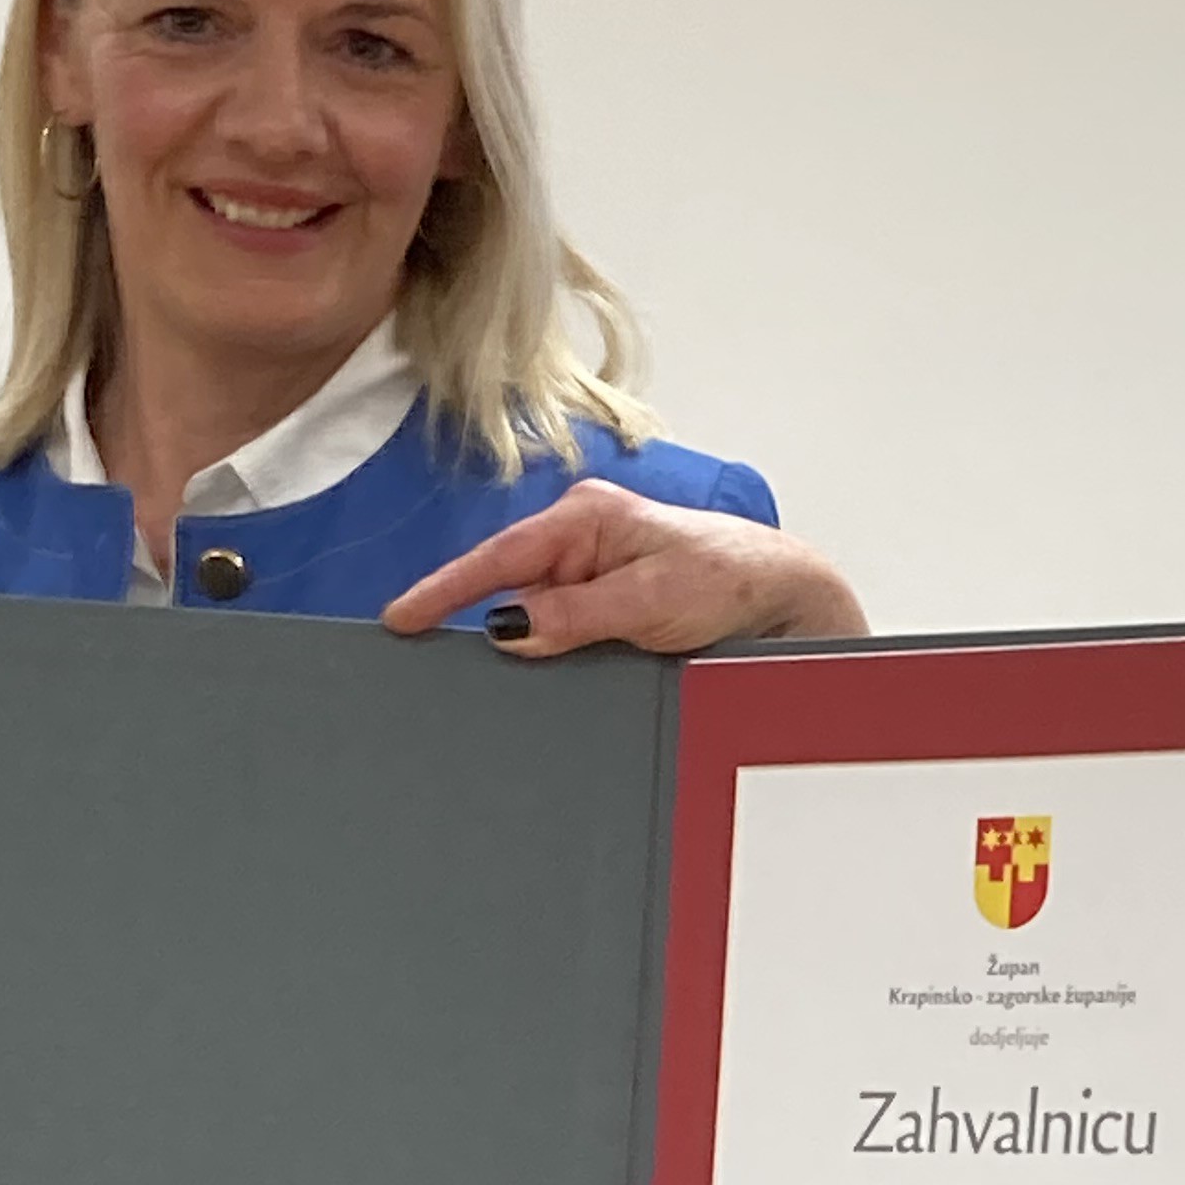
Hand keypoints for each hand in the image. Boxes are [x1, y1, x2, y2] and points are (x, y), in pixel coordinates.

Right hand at [381, 481, 867, 659]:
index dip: (444, 589)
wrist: (783, 595)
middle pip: (513, 591)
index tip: (402, 618)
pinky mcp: (606, 600)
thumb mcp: (649, 601)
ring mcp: (593, 569)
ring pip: (538, 617)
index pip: (498, 557)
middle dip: (503, 629)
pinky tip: (575, 666)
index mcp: (587, 518)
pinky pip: (563, 628)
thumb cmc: (729, 577)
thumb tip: (508, 628)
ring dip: (542, 646)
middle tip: (478, 663)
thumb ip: (574, 615)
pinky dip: (562, 650)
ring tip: (583, 659)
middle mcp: (583, 538)